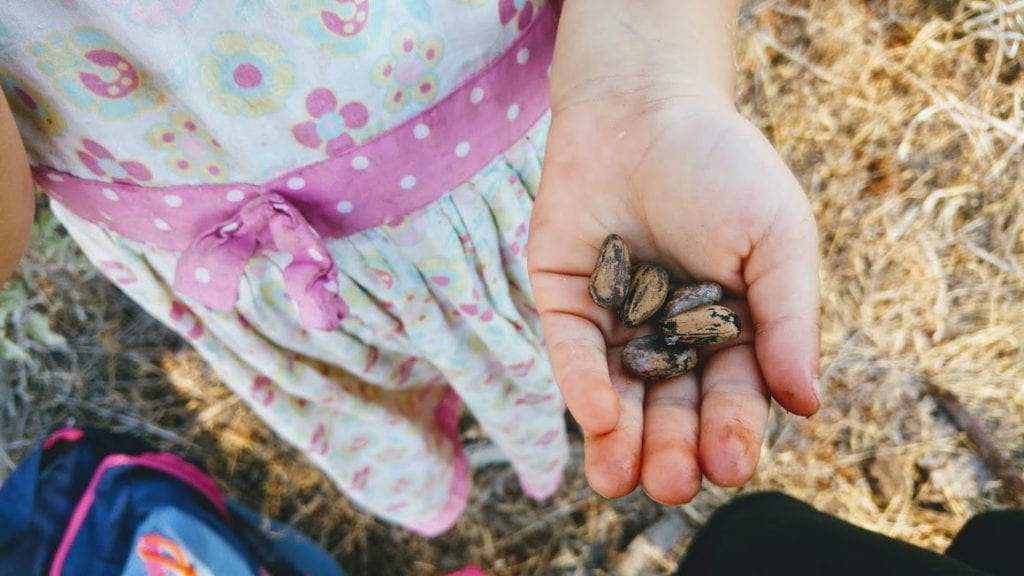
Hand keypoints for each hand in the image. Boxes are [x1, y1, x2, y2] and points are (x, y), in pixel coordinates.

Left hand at [528, 12, 820, 502]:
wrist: (644, 105)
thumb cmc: (722, 167)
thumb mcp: (777, 238)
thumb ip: (789, 318)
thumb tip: (807, 404)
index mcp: (728, 327)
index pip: (731, 394)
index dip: (732, 431)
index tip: (732, 465)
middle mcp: (669, 335)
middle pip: (671, 406)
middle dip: (672, 449)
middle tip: (673, 484)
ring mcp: (614, 322)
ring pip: (618, 395)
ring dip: (619, 441)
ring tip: (621, 482)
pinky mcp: (564, 301)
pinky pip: (572, 351)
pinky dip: (582, 384)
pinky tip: (597, 418)